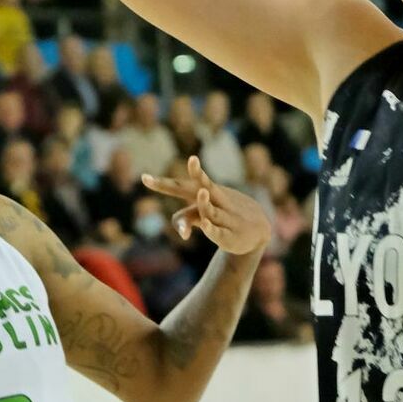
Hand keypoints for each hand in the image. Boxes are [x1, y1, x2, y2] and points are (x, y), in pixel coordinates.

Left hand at [143, 156, 271, 257]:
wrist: (259, 226)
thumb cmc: (223, 215)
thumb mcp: (200, 214)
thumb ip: (184, 219)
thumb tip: (181, 232)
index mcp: (203, 192)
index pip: (180, 186)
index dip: (161, 184)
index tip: (143, 178)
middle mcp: (214, 199)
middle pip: (196, 188)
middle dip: (186, 178)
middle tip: (179, 165)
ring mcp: (224, 215)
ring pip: (210, 209)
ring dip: (204, 203)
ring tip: (202, 193)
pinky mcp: (230, 235)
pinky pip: (218, 232)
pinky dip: (211, 229)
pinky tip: (205, 225)